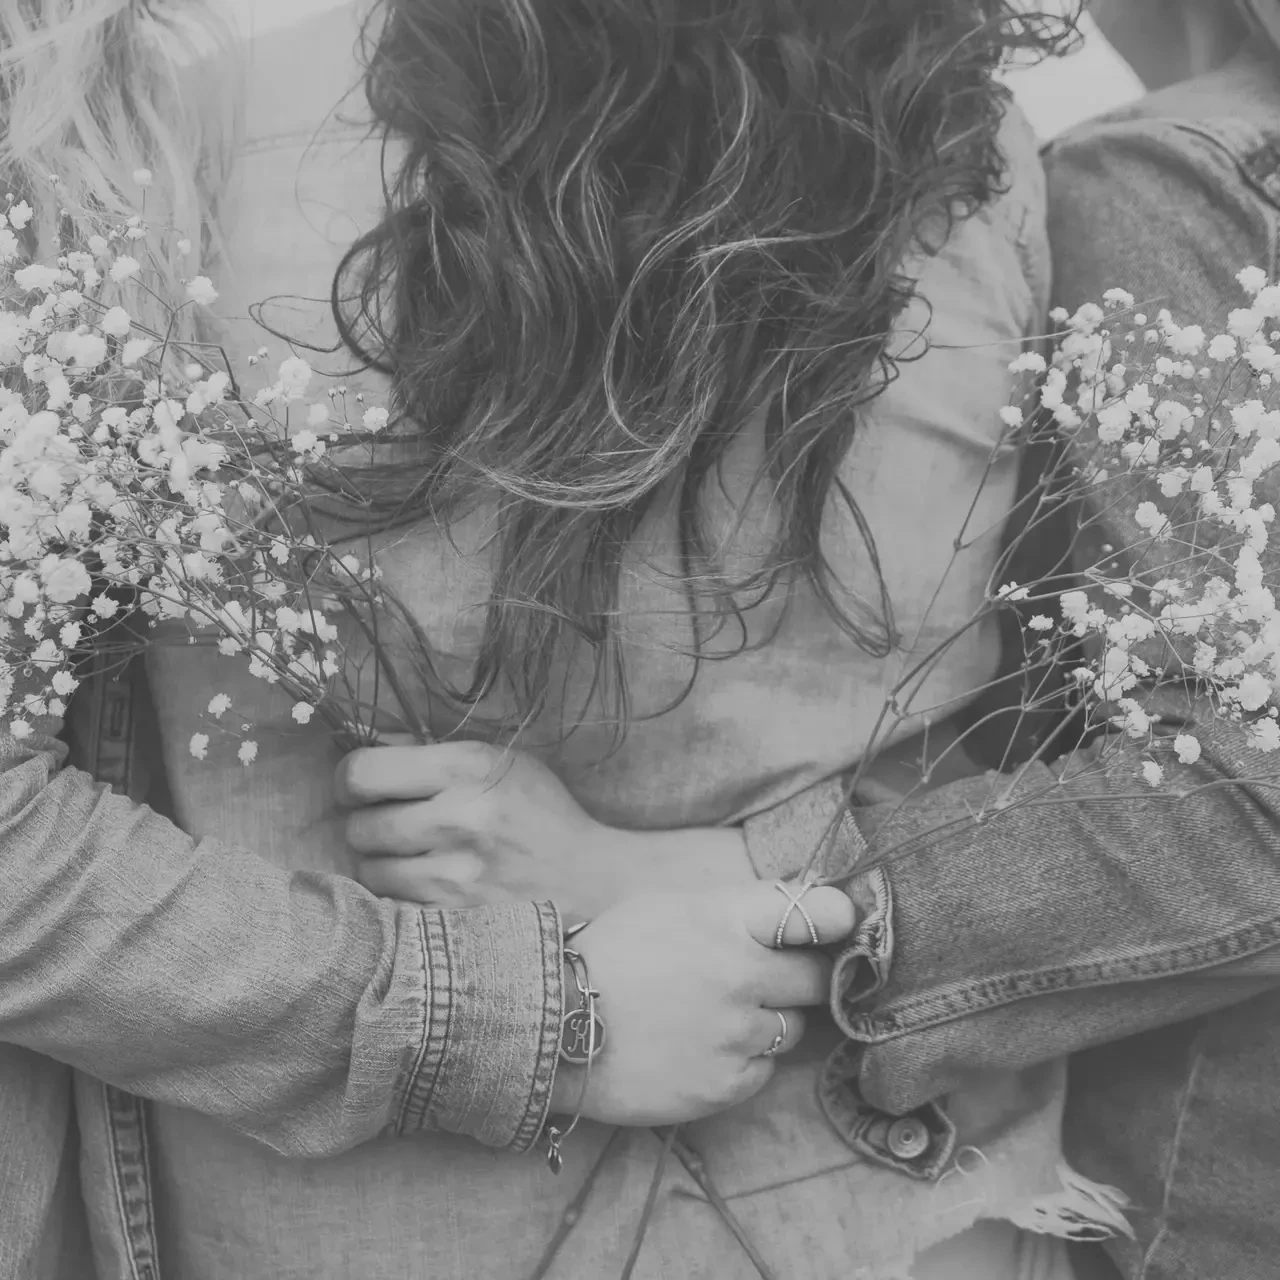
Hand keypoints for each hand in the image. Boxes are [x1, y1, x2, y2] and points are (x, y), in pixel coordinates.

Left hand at [336, 742, 754, 921]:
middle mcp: (458, 817)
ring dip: (381, 865)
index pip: (362, 772)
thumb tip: (369, 746)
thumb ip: (435, 754)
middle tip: (391, 826)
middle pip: (360, 826)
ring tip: (411, 859)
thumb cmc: (542, 814)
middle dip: (368, 825)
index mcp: (467, 768)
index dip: (349, 781)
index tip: (360, 789)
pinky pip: (391, 907)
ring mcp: (455, 874)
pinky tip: (423, 889)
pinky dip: (398, 899)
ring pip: (370, 871)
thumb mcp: (501, 763)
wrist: (591, 878)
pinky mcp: (455, 919)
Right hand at [548, 880, 855, 1126]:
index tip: (843, 924)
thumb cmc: (610, 954)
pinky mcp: (726, 1085)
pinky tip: (701, 1048)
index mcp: (727, 919)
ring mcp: (737, 1034)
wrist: (552, 1023)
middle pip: (815, 977)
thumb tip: (794, 911)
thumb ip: (734, 909)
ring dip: (768, 1021)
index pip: (815, 911)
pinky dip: (743, 1061)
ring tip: (715, 1016)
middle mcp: (742, 974)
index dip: (836, 917)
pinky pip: (763, 1070)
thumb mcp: (668, 906)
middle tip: (764, 979)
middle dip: (799, 976)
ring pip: (791, 1028)